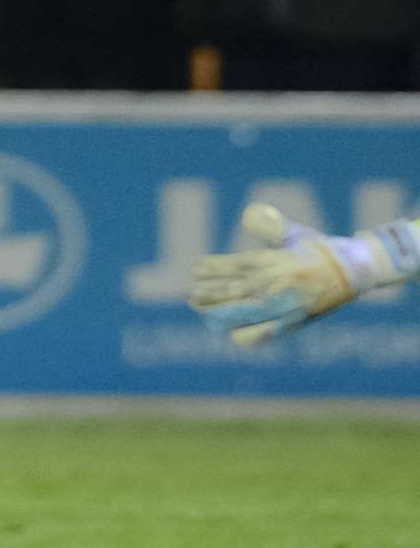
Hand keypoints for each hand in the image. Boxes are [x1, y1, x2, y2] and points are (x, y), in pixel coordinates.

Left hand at [189, 203, 416, 345]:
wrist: (354, 272)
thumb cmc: (319, 251)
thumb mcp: (294, 234)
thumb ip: (269, 225)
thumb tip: (247, 212)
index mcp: (273, 260)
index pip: (231, 265)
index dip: (208, 269)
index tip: (195, 269)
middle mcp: (274, 283)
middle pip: (229, 290)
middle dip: (205, 293)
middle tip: (192, 293)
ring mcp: (281, 305)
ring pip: (237, 314)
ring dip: (215, 313)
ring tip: (203, 310)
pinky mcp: (290, 323)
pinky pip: (257, 335)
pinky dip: (241, 334)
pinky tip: (231, 329)